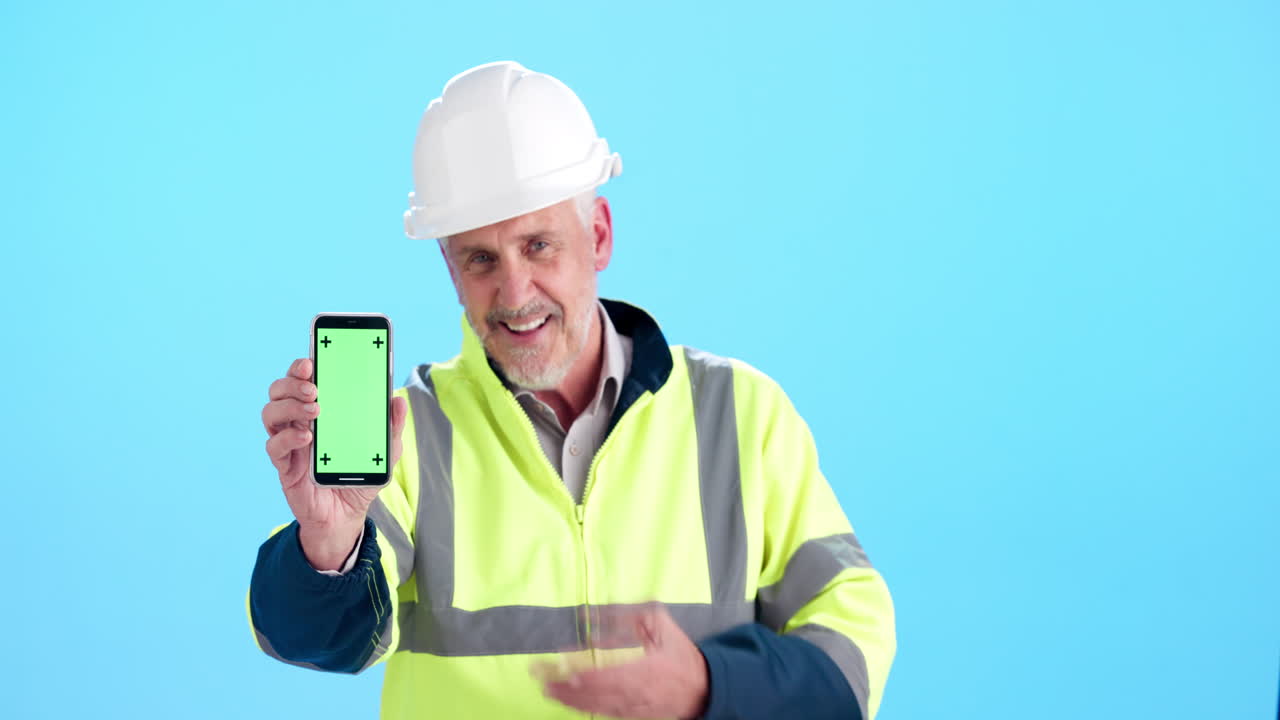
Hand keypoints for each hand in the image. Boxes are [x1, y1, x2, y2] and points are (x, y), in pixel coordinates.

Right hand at [261, 357, 407, 569]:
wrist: (347, 515)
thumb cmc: (359, 474)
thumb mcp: (384, 450)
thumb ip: (391, 426)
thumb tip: (398, 399)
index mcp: (320, 410)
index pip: (303, 379)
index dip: (301, 366)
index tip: (311, 359)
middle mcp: (298, 422)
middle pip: (280, 390)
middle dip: (292, 381)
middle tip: (313, 387)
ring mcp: (289, 443)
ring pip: (271, 412)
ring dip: (289, 406)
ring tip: (315, 410)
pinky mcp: (284, 466)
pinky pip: (274, 446)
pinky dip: (287, 438)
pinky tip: (306, 438)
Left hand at [540, 603, 709, 718]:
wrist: (703, 687)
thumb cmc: (678, 652)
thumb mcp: (658, 622)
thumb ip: (625, 616)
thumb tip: (592, 613)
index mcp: (637, 669)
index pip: (594, 674)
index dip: (569, 673)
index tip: (550, 665)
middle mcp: (631, 693)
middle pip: (588, 693)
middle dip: (560, 687)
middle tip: (538, 677)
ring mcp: (631, 708)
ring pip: (593, 706)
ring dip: (568, 700)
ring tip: (548, 691)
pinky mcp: (633, 716)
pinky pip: (604, 713)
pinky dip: (584, 708)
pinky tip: (570, 703)